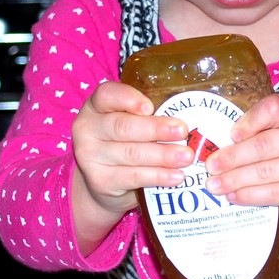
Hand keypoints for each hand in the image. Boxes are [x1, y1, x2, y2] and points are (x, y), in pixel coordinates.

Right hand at [70, 81, 193, 252]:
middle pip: (123, 126)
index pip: (106, 94)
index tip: (149, 106)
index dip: (127, 98)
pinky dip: (158, 176)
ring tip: (187, 156)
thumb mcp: (127, 123)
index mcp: (95, 106)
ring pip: (131, 153)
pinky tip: (177, 176)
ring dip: (163, 155)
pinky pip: (133, 177)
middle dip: (156, 129)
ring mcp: (90, 156)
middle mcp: (87, 129)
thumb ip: (146, 115)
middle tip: (183, 131)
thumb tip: (191, 112)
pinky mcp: (100, 181)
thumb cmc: (123, 143)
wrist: (102, 184)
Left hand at [203, 94, 278, 231]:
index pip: (275, 108)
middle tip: (209, 166)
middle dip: (232, 157)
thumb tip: (220, 146)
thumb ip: (262, 127)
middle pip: (264, 146)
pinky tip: (233, 195)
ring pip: (265, 172)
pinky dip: (248, 195)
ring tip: (214, 184)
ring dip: (234, 180)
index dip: (250, 121)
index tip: (231, 135)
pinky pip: (273, 194)